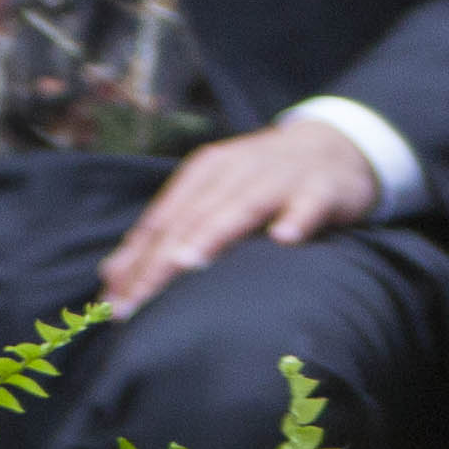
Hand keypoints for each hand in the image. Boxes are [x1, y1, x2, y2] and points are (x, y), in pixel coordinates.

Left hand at [97, 120, 377, 313]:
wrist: (338, 144)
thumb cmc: (263, 181)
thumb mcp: (213, 196)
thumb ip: (167, 232)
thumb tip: (110, 275)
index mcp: (207, 170)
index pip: (164, 219)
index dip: (136, 260)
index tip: (112, 302)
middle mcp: (240, 169)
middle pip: (194, 217)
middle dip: (161, 262)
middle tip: (135, 304)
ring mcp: (283, 176)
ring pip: (244, 206)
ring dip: (216, 232)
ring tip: (189, 262)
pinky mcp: (324, 187)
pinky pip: (310, 202)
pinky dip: (298, 217)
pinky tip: (286, 237)